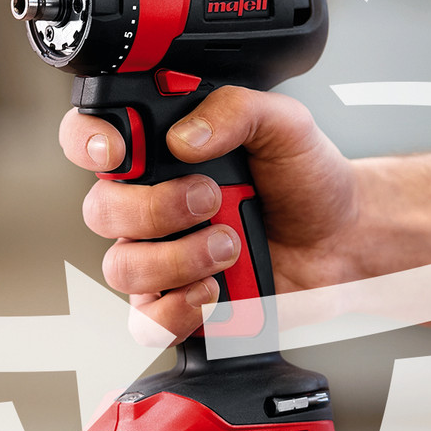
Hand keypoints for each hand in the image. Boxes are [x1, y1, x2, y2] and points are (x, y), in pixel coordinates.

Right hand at [59, 86, 360, 341]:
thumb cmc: (307, 180)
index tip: (118, 152)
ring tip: (229, 247)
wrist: (342, 239)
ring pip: (121, 268)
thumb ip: (236, 110)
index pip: (91, 140)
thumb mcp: (284, 125)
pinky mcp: (178, 303)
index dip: (88, 144)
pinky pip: (144, 320)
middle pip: (101, 210)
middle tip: (211, 199)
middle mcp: (150, 203)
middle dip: (154, 209)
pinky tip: (214, 291)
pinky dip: (178, 311)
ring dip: (177, 260)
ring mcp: (161, 255)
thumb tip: (186, 136)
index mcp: (161, 152)